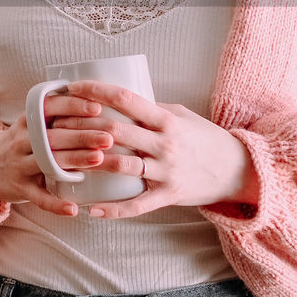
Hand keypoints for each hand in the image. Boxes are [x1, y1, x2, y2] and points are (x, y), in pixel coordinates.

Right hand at [0, 94, 115, 217]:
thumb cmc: (20, 143)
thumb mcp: (29, 123)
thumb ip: (55, 113)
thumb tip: (97, 99)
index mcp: (27, 121)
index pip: (49, 108)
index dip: (72, 106)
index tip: (97, 107)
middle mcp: (22, 140)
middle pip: (53, 136)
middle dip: (82, 135)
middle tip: (108, 137)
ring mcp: (20, 165)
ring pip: (48, 162)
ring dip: (73, 160)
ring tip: (98, 159)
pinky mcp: (20, 188)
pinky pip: (39, 197)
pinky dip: (55, 205)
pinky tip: (73, 209)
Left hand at [48, 81, 258, 218]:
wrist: (239, 170)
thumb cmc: (205, 139)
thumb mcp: (182, 115)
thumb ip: (151, 109)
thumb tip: (117, 99)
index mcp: (166, 119)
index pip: (126, 98)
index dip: (96, 91)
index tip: (72, 87)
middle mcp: (165, 143)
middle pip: (116, 131)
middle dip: (83, 126)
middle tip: (57, 124)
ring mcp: (166, 171)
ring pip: (122, 165)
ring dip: (90, 162)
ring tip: (64, 160)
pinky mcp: (168, 196)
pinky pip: (137, 205)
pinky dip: (113, 209)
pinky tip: (91, 209)